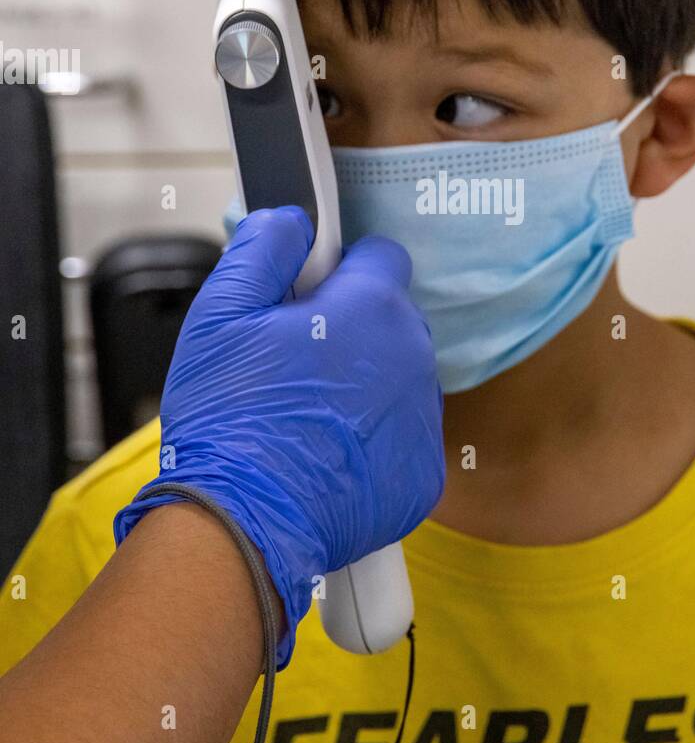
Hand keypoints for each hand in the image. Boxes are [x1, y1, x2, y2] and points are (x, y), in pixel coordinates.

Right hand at [114, 207, 444, 666]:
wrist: (244, 523)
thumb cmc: (230, 418)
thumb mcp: (222, 312)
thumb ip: (264, 247)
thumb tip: (293, 219)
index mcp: (371, 307)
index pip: (382, 257)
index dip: (342, 269)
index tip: (311, 294)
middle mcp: (413, 356)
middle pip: (392, 320)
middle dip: (353, 330)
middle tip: (295, 362)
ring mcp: (424, 419)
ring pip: (400, 380)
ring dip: (366, 387)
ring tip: (304, 417)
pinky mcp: (424, 474)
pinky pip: (403, 439)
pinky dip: (374, 444)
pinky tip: (326, 457)